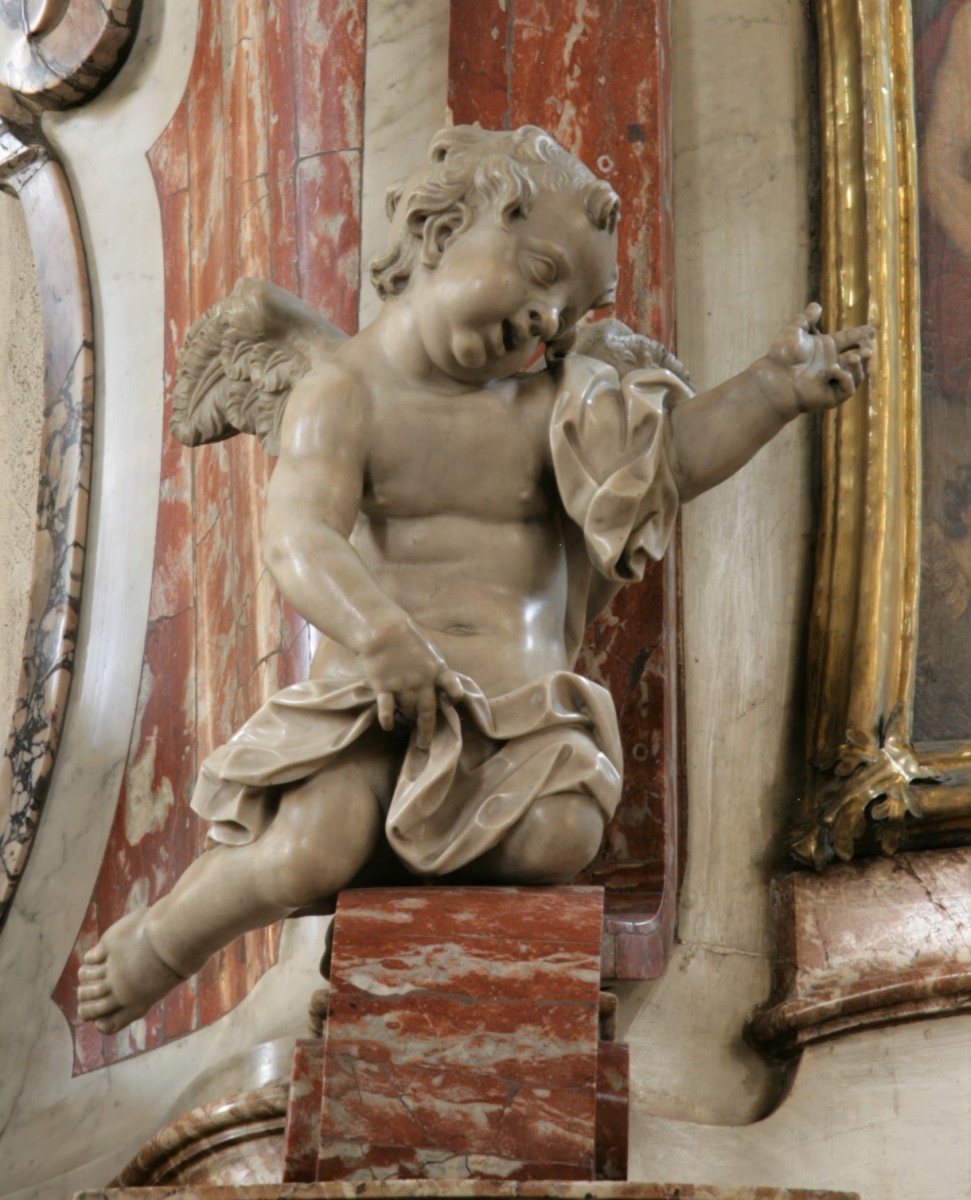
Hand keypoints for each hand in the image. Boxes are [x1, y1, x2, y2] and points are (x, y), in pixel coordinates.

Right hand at [360, 616, 463, 748]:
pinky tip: (388, 726)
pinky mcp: (385, 687)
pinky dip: (388, 719)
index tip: (449, 703)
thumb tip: (436, 684)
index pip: (454, 689)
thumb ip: (433, 669)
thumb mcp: (428, 651)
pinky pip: (388, 709)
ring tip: (405, 722)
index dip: (454, 698)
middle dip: (426, 730)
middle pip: (428, 712)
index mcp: (437, 670)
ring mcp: (404, 686)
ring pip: (408, 710)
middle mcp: (423, 682)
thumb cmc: (405, 636)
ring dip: (407, 718)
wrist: (382, 630)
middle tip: (424, 745)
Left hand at [768, 303, 874, 412]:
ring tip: (853, 357)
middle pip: (860, 358)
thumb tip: (816, 305)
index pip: (851, 340)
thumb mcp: (793, 331)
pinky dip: (846, 378)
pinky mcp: (832, 396)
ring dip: (859, 365)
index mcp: (828, 349)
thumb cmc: (781, 356)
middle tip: (867, 347)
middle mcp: (833, 364)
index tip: (871, 330)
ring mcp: (833, 381)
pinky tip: (834, 369)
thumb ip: (806, 318)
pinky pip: (848, 389)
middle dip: (866, 351)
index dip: (863, 334)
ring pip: (858, 374)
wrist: (774, 378)